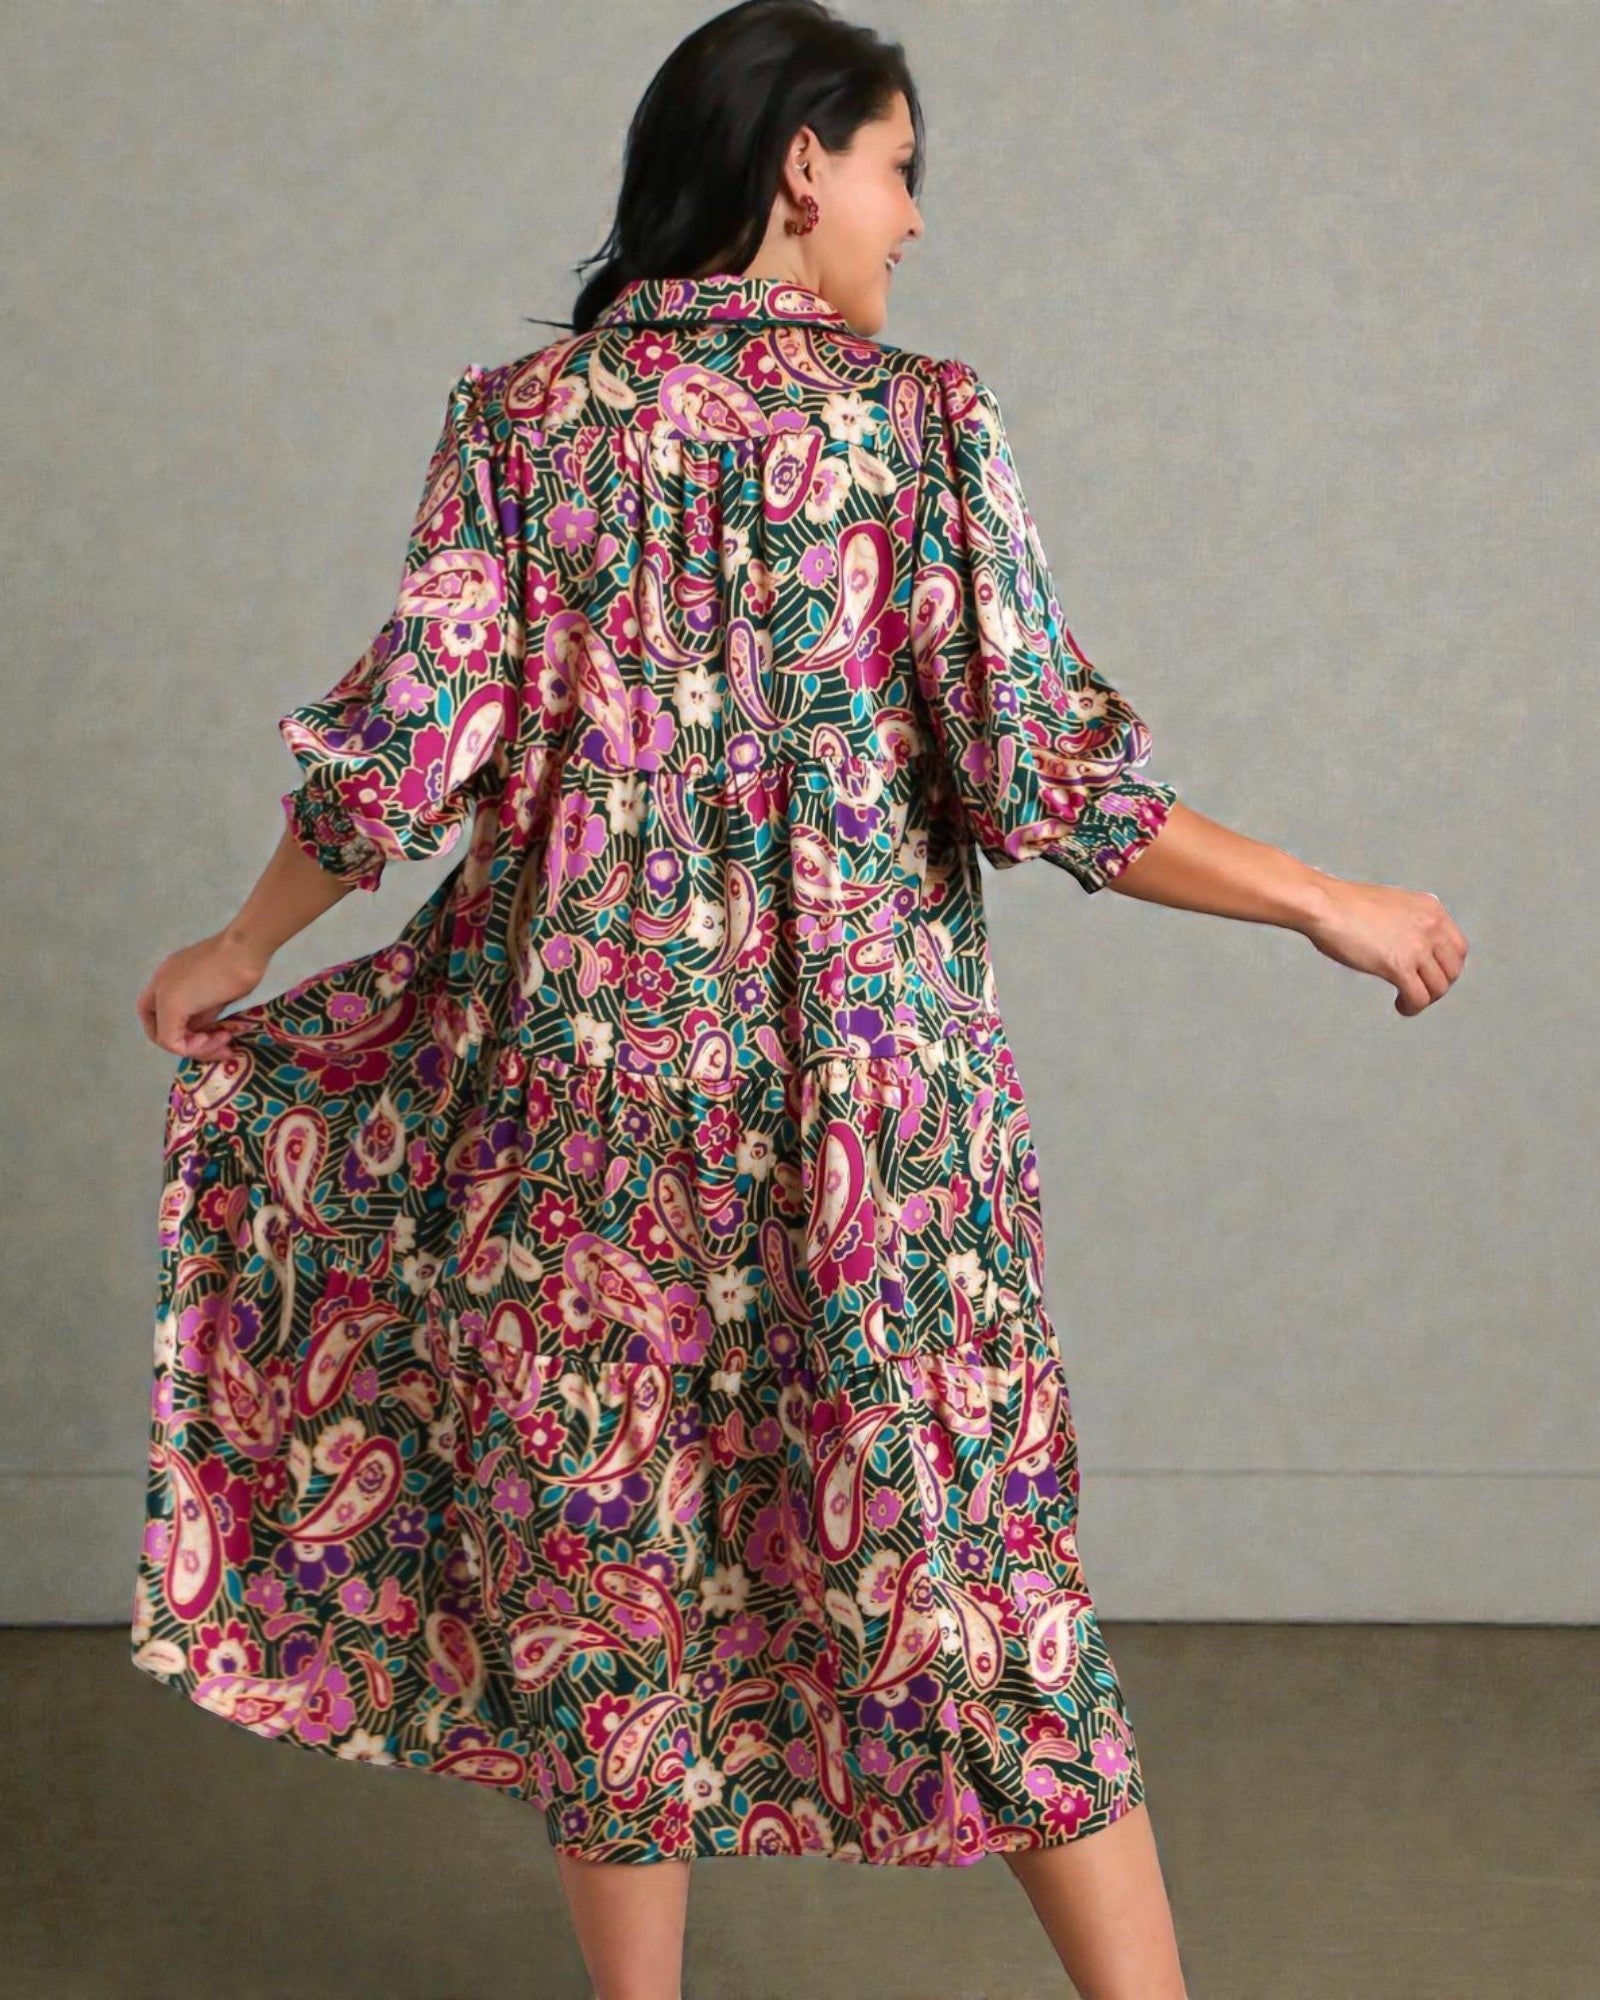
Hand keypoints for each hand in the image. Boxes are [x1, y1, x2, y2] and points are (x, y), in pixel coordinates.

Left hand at [135, 931, 272, 1058]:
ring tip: (225, 1041)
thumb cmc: (239, 964)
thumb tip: (199, 1031)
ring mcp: (162, 994)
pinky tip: (217, 1038)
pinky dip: (194, 1048)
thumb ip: (201, 1011)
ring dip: (197, 1048)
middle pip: (155, 1026)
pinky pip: (171, 1041)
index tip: (215, 1032)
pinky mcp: (171, 1006)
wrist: (245, 949)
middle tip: (218, 1044)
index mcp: (169, 976)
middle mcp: (159, 983)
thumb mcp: (216, 993)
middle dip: (184, 1043)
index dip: (184, 1029)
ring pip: (164, 1038)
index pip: (160, 1012)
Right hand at [1302, 874, 1467, 1015]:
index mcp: (1432, 910)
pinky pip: (1419, 997)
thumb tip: (1411, 945)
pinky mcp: (1399, 965)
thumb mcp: (1393, 905)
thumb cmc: (1345, 905)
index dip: (1447, 968)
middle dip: (1437, 985)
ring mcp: (1417, 947)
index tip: (1430, 975)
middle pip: (1452, 970)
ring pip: (1439, 987)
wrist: (1324, 905)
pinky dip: (1412, 1007)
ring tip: (1407, 1001)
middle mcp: (1431, 927)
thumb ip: (1410, 922)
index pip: (1458, 948)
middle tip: (1418, 990)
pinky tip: (1400, 1006)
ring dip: (1424, 999)